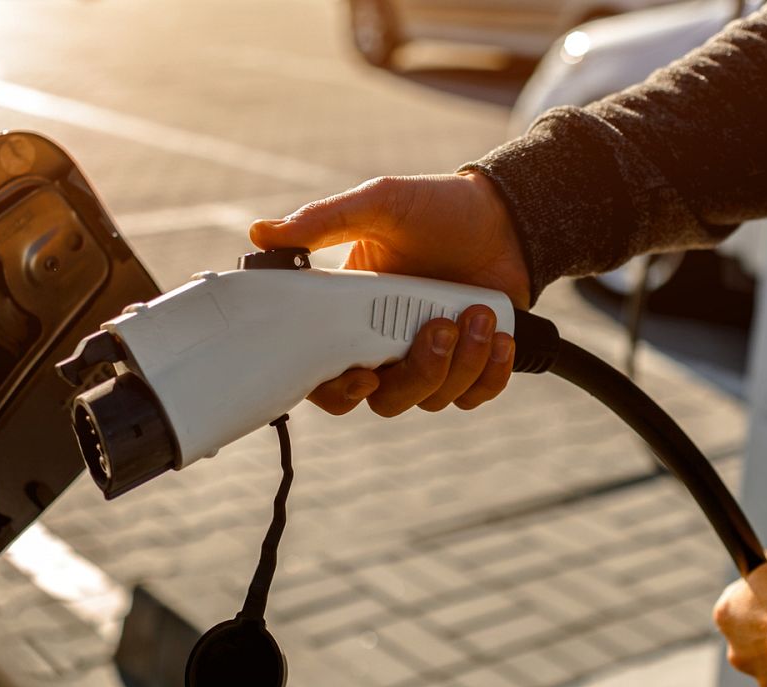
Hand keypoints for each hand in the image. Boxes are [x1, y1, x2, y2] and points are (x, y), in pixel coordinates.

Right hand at [249, 173, 528, 415]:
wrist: (504, 215)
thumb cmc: (436, 208)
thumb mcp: (377, 205)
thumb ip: (323, 222)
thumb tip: (262, 233)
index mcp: (353, 316)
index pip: (328, 376)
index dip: (339, 390)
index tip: (365, 374)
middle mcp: (388, 346)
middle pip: (385, 400)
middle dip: (417, 374)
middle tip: (441, 328)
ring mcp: (431, 358)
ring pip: (432, 399)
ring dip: (460, 363)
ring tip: (478, 313)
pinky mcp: (473, 364)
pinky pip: (475, 394)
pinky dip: (489, 373)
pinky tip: (496, 335)